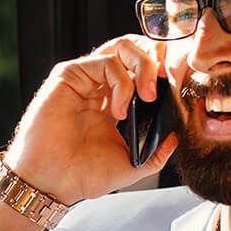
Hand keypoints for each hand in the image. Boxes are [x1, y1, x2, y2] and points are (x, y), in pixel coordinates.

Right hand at [0, 36, 177, 212]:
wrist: (52, 183)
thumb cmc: (82, 175)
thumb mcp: (130, 165)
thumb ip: (155, 154)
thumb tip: (175, 139)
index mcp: (113, 101)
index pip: (142, 68)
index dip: (162, 70)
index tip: (177, 88)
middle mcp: (98, 85)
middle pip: (134, 48)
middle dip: (157, 59)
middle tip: (165, 85)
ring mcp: (84, 78)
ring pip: (122, 47)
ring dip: (143, 68)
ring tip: (147, 97)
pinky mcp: (69, 75)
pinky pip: (105, 61)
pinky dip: (122, 82)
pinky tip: (119, 110)